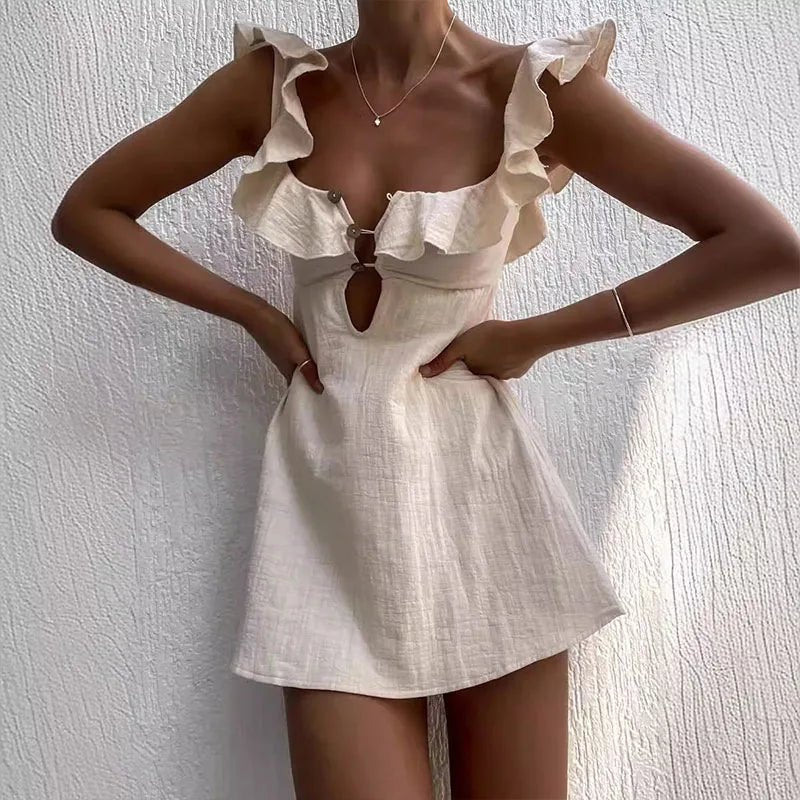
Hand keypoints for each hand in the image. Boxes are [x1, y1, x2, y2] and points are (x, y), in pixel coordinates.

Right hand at [241, 301, 323, 392]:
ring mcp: (282, 354)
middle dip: (312, 382)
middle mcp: (284, 365)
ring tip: (325, 369)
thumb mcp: (296, 352)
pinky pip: (295, 355)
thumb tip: (319, 389)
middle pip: (300, 378)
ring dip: (309, 369)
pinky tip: (311, 352)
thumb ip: (307, 369)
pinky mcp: (281, 343)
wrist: (256, 313)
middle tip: (330, 384)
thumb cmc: (275, 331)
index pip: (300, 389)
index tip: (326, 397)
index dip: (311, 393)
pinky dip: (304, 357)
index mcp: (287, 371)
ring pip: (298, 366)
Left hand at [418, 318, 552, 379]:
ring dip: (491, 362)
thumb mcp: (462, 344)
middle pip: (477, 373)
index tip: (456, 364)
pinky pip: (508, 366)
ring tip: (491, 350)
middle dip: (475, 366)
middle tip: (476, 353)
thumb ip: (443, 359)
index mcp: (474, 374)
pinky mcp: (519, 370)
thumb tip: (423, 374)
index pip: (462, 376)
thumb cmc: (493, 337)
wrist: (528, 337)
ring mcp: (506, 376)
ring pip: (493, 369)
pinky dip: (506, 360)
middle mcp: (489, 380)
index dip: (458, 370)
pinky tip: (507, 350)